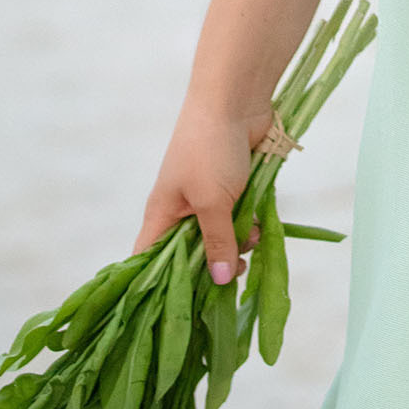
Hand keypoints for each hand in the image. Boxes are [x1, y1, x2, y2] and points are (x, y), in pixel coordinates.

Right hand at [133, 102, 271, 282]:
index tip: (176, 308)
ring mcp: (207, 198)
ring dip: (238, 241)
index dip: (155, 284)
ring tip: (252, 235)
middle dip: (213, 264)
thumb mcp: (211, 202)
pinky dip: (250, 223)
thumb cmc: (210, 149)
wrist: (235, 99)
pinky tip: (261, 223)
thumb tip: (221, 280)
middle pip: (190, 254)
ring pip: (220, 237)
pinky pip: (239, 219)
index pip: (147, 260)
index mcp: (162, 214)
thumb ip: (216, 242)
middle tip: (234, 271)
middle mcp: (181, 209)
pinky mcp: (233, 188)